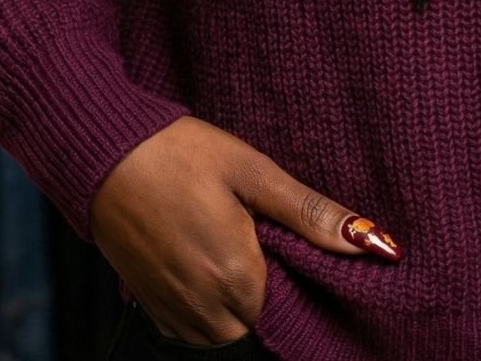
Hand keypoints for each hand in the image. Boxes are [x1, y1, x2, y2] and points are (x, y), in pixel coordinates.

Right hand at [89, 115, 403, 341]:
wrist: (102, 155)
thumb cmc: (179, 153)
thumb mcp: (253, 171)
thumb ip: (313, 214)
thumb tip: (378, 245)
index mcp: (237, 277)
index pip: (291, 301)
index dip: (292, 265)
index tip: (275, 229)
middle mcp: (205, 310)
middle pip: (259, 316)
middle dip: (263, 279)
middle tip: (244, 222)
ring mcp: (174, 315)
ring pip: (228, 326)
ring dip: (233, 290)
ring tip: (218, 229)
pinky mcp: (151, 310)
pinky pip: (195, 324)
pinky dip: (204, 297)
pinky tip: (196, 247)